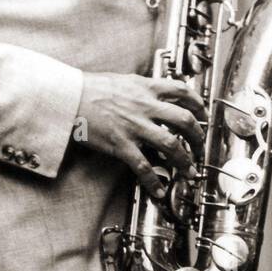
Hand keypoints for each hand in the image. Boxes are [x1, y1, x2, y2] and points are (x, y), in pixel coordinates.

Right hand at [75, 73, 205, 201]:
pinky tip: (158, 190)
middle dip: (198, 137)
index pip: (182, 91)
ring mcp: (135, 127)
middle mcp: (145, 106)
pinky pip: (143, 167)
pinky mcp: (121, 144)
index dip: (198, 103)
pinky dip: (153, 182)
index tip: (203, 113)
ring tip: (190, 171)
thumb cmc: (91, 88)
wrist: (68, 97)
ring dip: (185, 161)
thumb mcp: (123, 80)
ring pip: (171, 146)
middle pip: (185, 121)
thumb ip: (143, 88)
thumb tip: (156, 93)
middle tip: (200, 147)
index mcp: (146, 88)